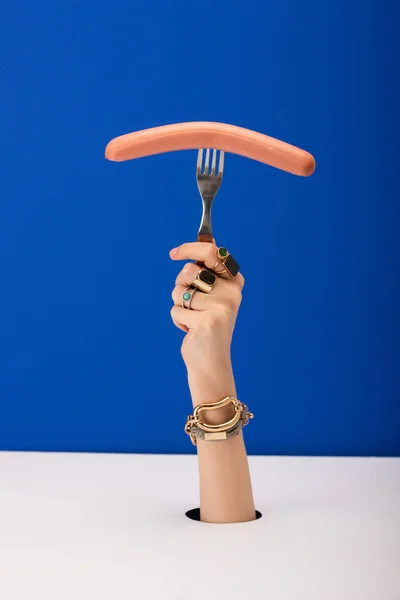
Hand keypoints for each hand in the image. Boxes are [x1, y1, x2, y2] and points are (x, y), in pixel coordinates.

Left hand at [170, 242, 243, 374]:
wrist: (211, 361)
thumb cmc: (207, 324)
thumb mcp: (212, 294)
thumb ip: (209, 269)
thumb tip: (209, 238)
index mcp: (235, 281)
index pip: (212, 251)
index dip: (190, 248)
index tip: (173, 253)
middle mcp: (232, 292)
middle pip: (189, 270)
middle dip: (180, 284)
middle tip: (189, 301)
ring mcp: (222, 307)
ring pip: (179, 291)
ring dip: (178, 305)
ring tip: (193, 318)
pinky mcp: (209, 321)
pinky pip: (176, 310)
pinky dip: (177, 320)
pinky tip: (191, 330)